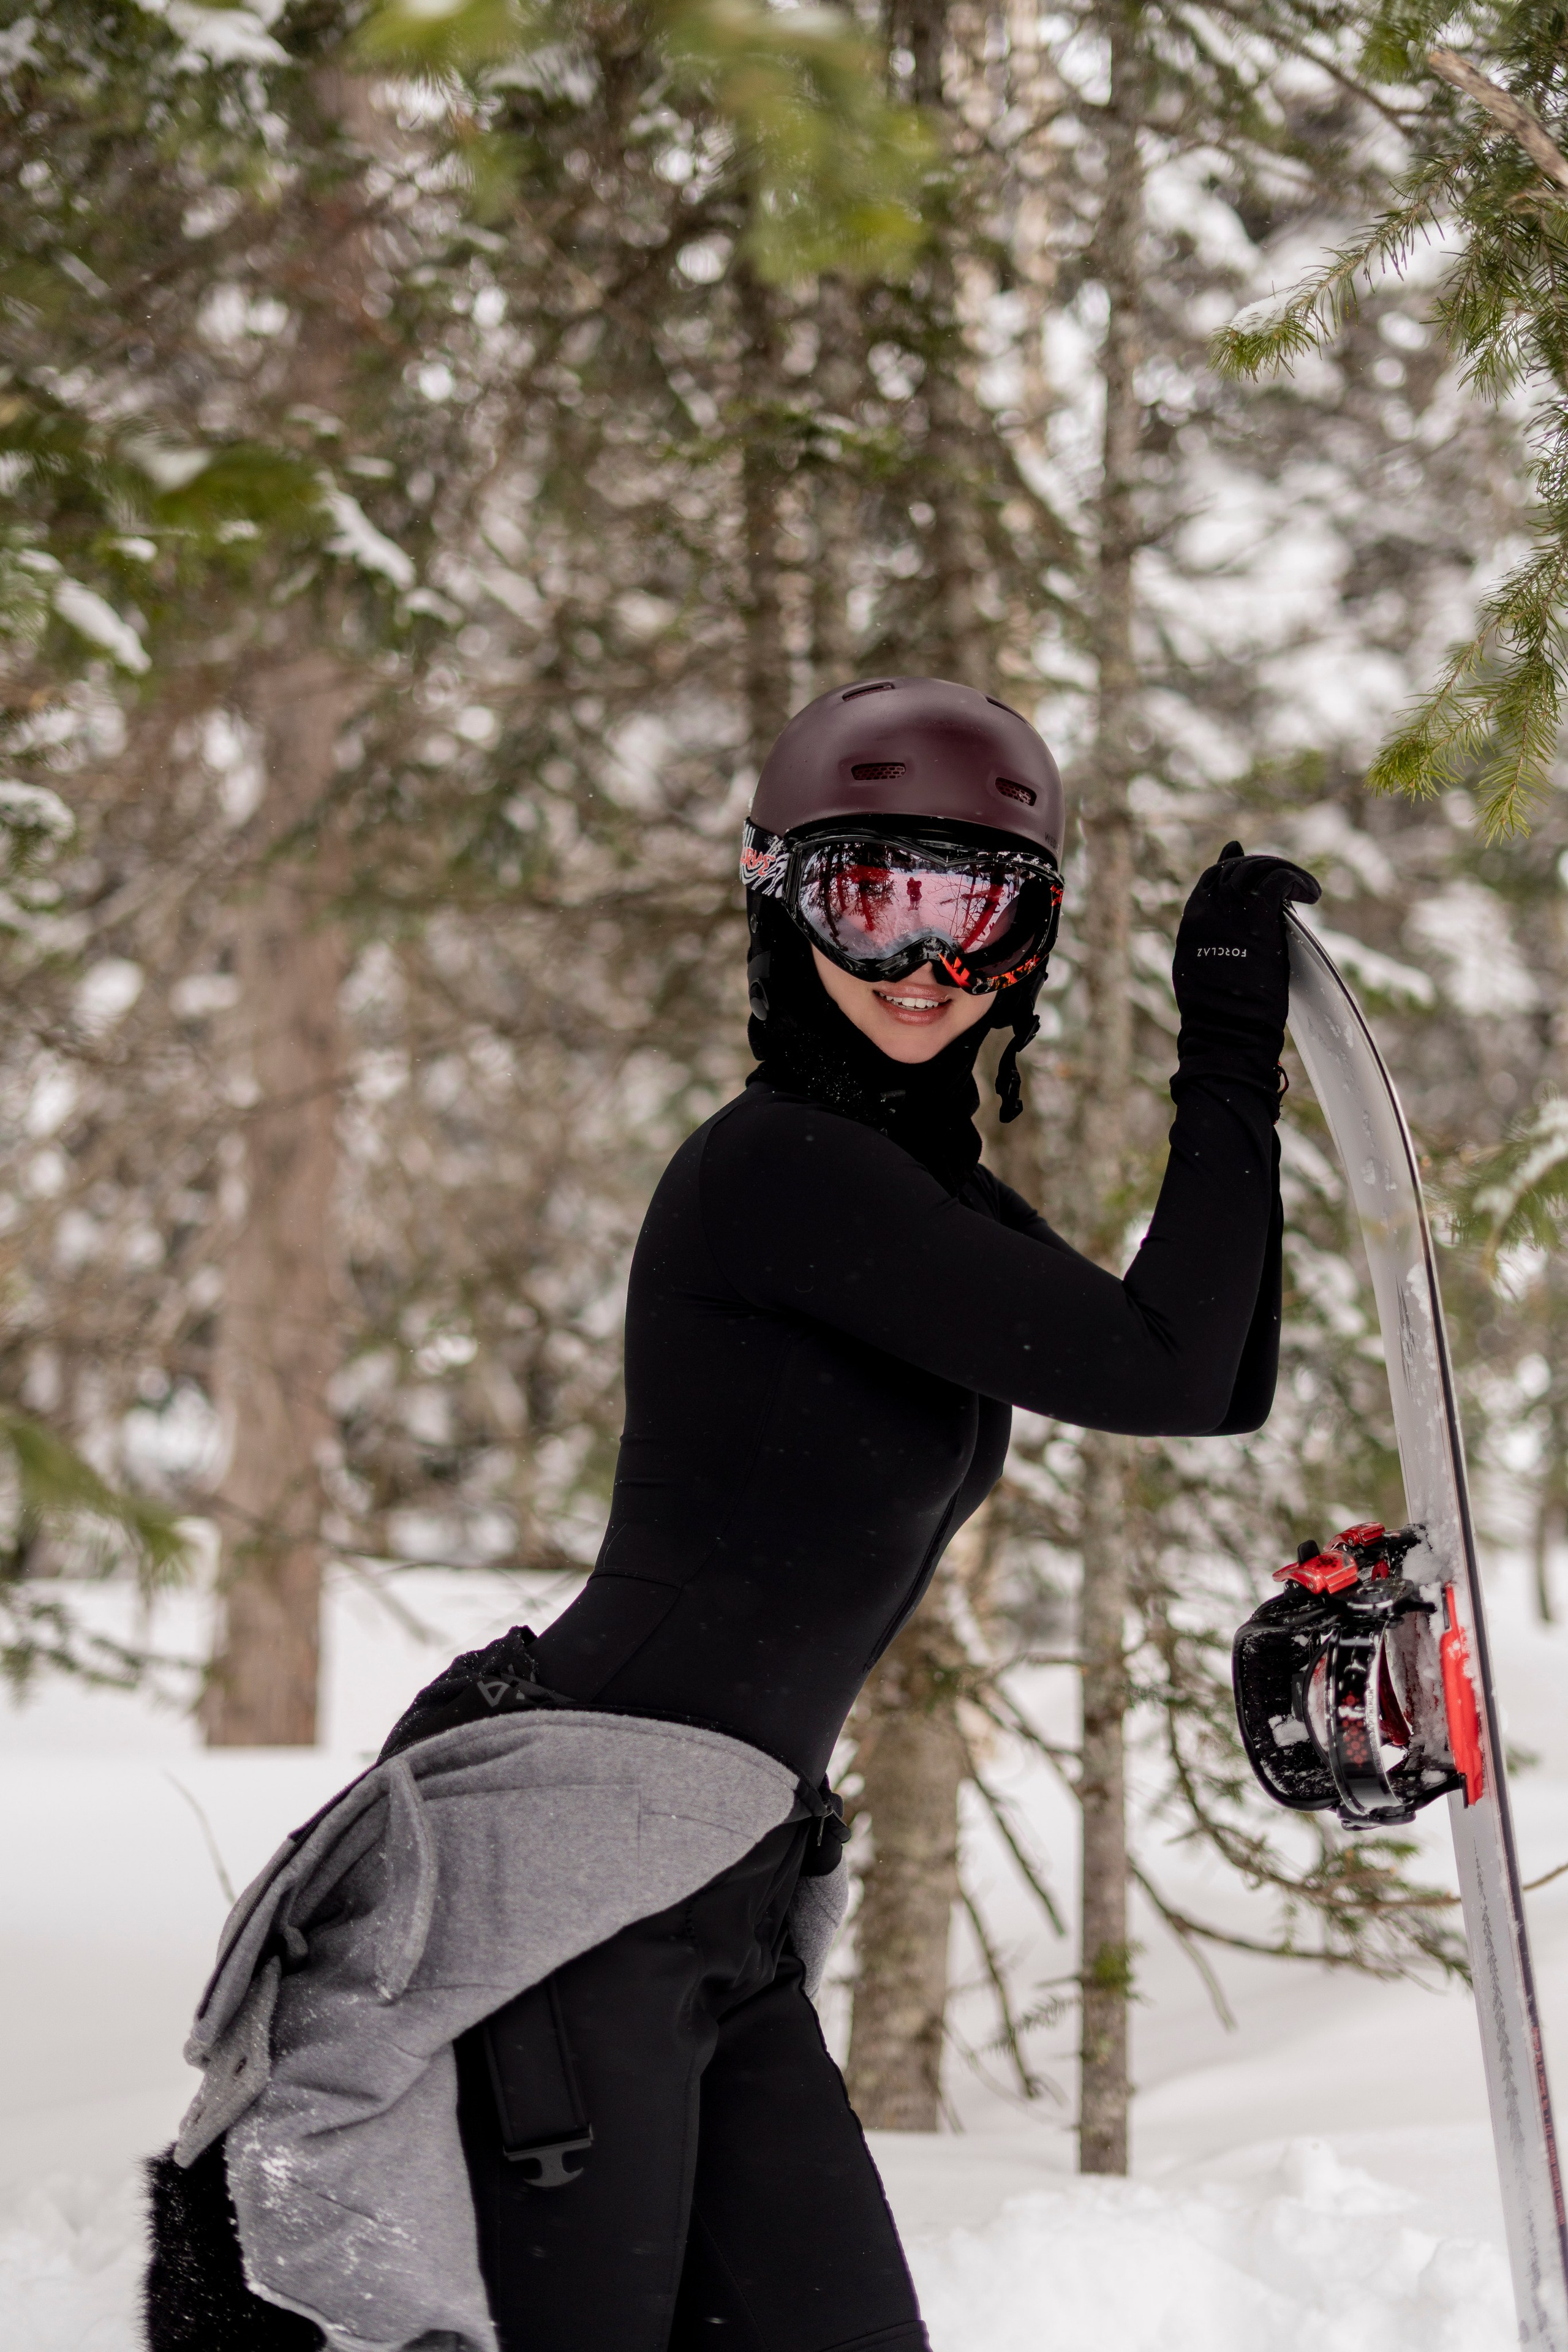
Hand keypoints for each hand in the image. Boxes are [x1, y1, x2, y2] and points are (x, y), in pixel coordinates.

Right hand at [1172, 839, 1321, 1071]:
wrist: (1225, 1025)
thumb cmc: (1215, 1012)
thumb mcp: (1198, 969)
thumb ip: (1207, 942)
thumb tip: (1212, 935)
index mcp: (1193, 922)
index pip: (1210, 879)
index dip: (1230, 865)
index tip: (1243, 857)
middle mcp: (1208, 909)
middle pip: (1234, 868)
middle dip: (1259, 867)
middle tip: (1284, 876)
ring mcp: (1232, 909)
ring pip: (1256, 868)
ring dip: (1281, 870)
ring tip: (1302, 886)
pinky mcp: (1259, 915)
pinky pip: (1279, 880)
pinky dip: (1297, 880)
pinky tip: (1310, 893)